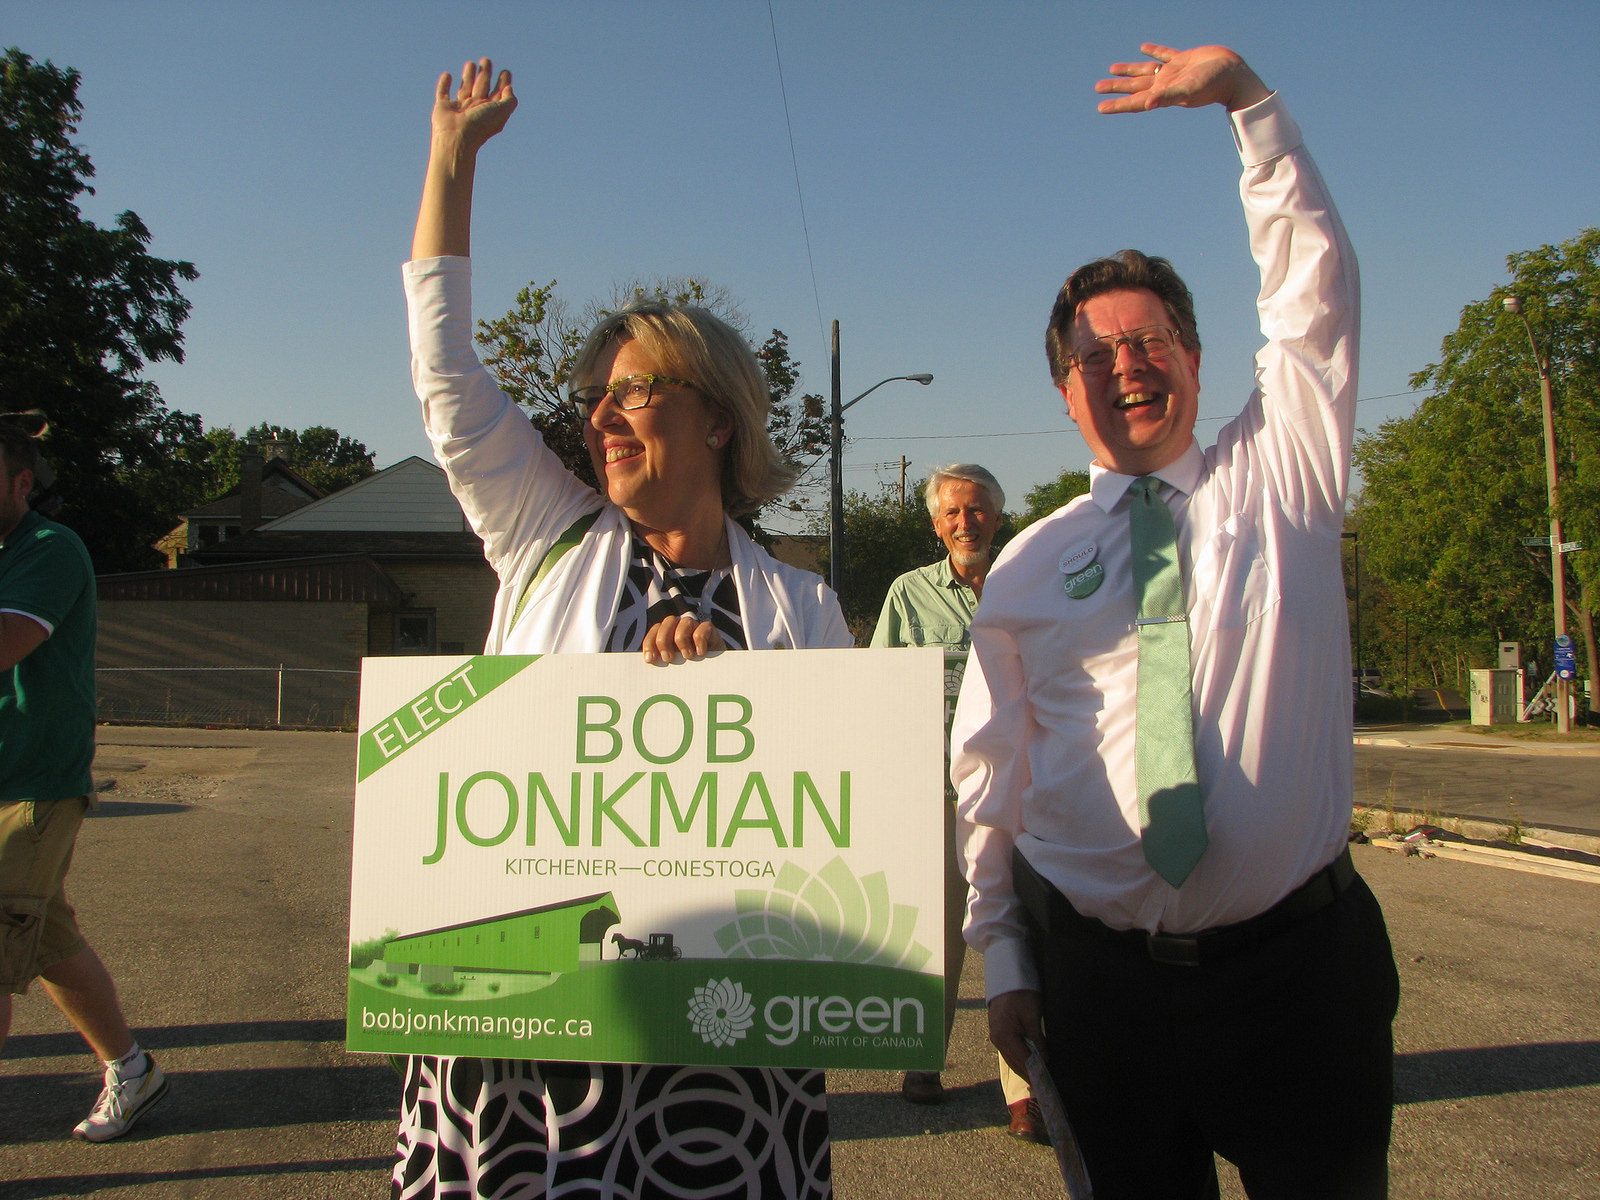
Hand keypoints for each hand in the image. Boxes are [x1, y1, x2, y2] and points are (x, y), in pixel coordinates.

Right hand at [432, 58, 516, 150]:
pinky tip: (447, 75)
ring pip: (464, 88)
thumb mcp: (501, 111)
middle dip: (485, 74)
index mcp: (490, 111)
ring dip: (468, 76)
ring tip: (470, 64)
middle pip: (481, 87)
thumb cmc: (479, 125)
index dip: (503, 83)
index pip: (498, 94)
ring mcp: (458, 108)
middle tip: (486, 60)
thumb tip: (510, 88)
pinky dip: (444, 84)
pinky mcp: (442, 107)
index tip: (506, 72)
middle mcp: (475, 109)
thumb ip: (509, 100)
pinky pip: (442, 93)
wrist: (456, 137)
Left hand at [641, 614, 726, 664]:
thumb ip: (662, 662)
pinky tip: (700, 653)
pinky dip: (700, 641)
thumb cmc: (689, 670)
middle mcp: (680, 627)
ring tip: (687, 656)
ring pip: (685, 622)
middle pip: (668, 622)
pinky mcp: (709, 630)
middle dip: (664, 641)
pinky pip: (703, 628)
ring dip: (682, 640)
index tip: (651, 660)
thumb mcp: (673, 666)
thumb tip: (650, 663)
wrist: (714, 671)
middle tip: (668, 658)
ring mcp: (695, 627)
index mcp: (667, 634)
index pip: (654, 632)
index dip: (650, 644)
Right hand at [987, 988, 1043, 1080]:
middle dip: (1030, 1074)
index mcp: (1003, 1036)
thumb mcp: (1032, 1016)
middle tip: (1044, 1086)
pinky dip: (1019, 1060)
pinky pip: (1010, 1052)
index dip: (1035, 1071)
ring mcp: (996, 1037)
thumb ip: (1037, 1039)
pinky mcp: (999, 1033)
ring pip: (1011, 1060)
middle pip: (1015, 1063)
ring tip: (1038, 1080)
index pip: (1022, 1060)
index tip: (1046, 1082)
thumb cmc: (1021, 994)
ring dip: (1024, 1069)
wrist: (1008, 977)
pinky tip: (1029, 1066)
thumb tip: (1044, 1059)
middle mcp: (997, 1040)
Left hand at [1095, 43, 1269, 114]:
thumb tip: (1147, 104)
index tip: (1100, 108)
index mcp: (1162, 94)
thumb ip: (1167, 97)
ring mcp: (1173, 72)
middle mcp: (1165, 85)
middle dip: (1116, 88)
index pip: (1135, 101)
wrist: (1233, 73)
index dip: (1117, 104)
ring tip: (1111, 69)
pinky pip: (1164, 54)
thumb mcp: (1187, 91)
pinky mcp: (1184, 60)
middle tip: (1097, 88)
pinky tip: (1144, 48)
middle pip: (1135, 86)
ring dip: (1129, 71)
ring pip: (1145, 71)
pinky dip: (1154, 52)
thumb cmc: (1212, 85)